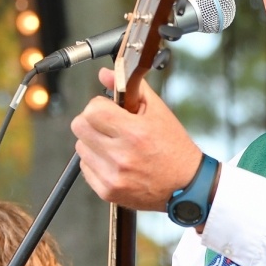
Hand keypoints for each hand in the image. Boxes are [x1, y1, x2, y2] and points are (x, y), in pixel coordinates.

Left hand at [72, 68, 202, 209]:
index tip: (110, 110)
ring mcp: (113, 176)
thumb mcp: (157, 112)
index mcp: (135, 133)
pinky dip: (95, 162)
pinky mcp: (107, 192)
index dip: (100, 106)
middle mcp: (121, 156)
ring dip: (93, 143)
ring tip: (115, 146)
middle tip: (109, 126)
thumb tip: (105, 73)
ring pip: (80, 147)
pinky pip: (85, 168)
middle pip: (80, 127)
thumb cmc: (173, 148)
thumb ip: (131, 88)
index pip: (92, 110)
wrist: (185, 185)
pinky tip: (114, 162)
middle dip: (92, 122)